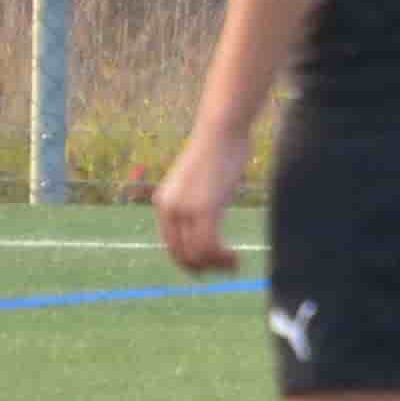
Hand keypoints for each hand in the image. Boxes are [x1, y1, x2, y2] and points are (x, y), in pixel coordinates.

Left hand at [153, 125, 247, 275]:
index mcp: (163, 203)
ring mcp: (185, 210)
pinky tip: (236, 258)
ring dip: (217, 265)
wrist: (221, 131)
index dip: (190, 262)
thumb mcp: (198, 181)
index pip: (171, 246)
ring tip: (234, 264)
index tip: (210, 267)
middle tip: (227, 269)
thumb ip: (196, 201)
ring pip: (198, 254)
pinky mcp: (204, 209)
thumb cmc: (216, 151)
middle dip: (205, 267)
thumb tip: (206, 219)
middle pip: (183, 255)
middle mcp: (169, 209)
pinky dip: (223, 258)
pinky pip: (210, 246)